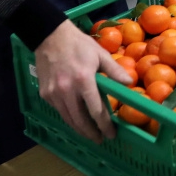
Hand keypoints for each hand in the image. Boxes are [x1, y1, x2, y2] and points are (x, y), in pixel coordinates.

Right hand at [35, 20, 131, 143]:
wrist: (50, 36)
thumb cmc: (79, 44)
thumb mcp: (100, 54)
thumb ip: (115, 71)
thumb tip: (129, 84)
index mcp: (83, 80)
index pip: (96, 110)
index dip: (104, 125)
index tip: (111, 134)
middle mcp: (67, 91)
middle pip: (80, 120)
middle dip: (91, 133)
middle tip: (101, 139)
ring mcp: (54, 94)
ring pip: (68, 119)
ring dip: (79, 129)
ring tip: (90, 134)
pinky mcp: (45, 94)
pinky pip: (59, 110)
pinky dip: (69, 117)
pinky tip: (76, 119)